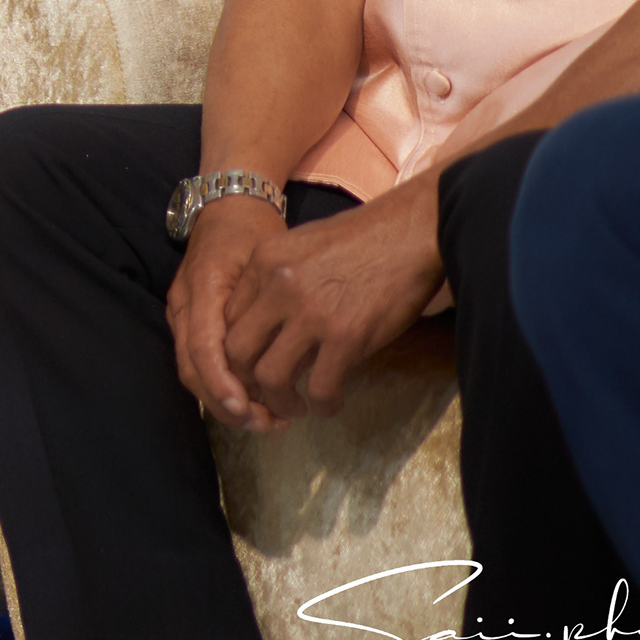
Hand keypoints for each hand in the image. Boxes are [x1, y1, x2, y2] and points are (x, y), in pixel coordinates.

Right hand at [165, 195, 282, 427]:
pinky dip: (224, 387)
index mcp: (203, 288)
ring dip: (227, 402)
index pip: (203, 348)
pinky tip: (257, 400)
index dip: (223, 384)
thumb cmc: (254, 233)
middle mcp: (184, 304)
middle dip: (227, 405)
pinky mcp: (189, 321)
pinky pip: (200, 363)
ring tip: (269, 419)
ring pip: (194, 372)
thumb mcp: (271, 262)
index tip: (249, 410)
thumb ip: (276, 306)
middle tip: (269, 425)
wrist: (228, 208)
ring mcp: (181, 313)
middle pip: (193, 370)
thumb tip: (300, 357)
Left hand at [218, 182, 446, 426]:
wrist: (412, 231)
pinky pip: (321, 387)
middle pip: (236, 351)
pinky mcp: (346, 336)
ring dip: (280, 402)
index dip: (236, 351)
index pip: (227, 318)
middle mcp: (277, 286)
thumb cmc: (364, 239)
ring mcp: (310, 313)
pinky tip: (330, 404)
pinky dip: (323, 404)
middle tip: (265, 395)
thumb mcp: (302, 246)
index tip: (250, 366)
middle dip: (245, 382)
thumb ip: (278, 281)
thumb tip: (269, 324)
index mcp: (262, 260)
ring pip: (270, 376)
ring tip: (295, 408)